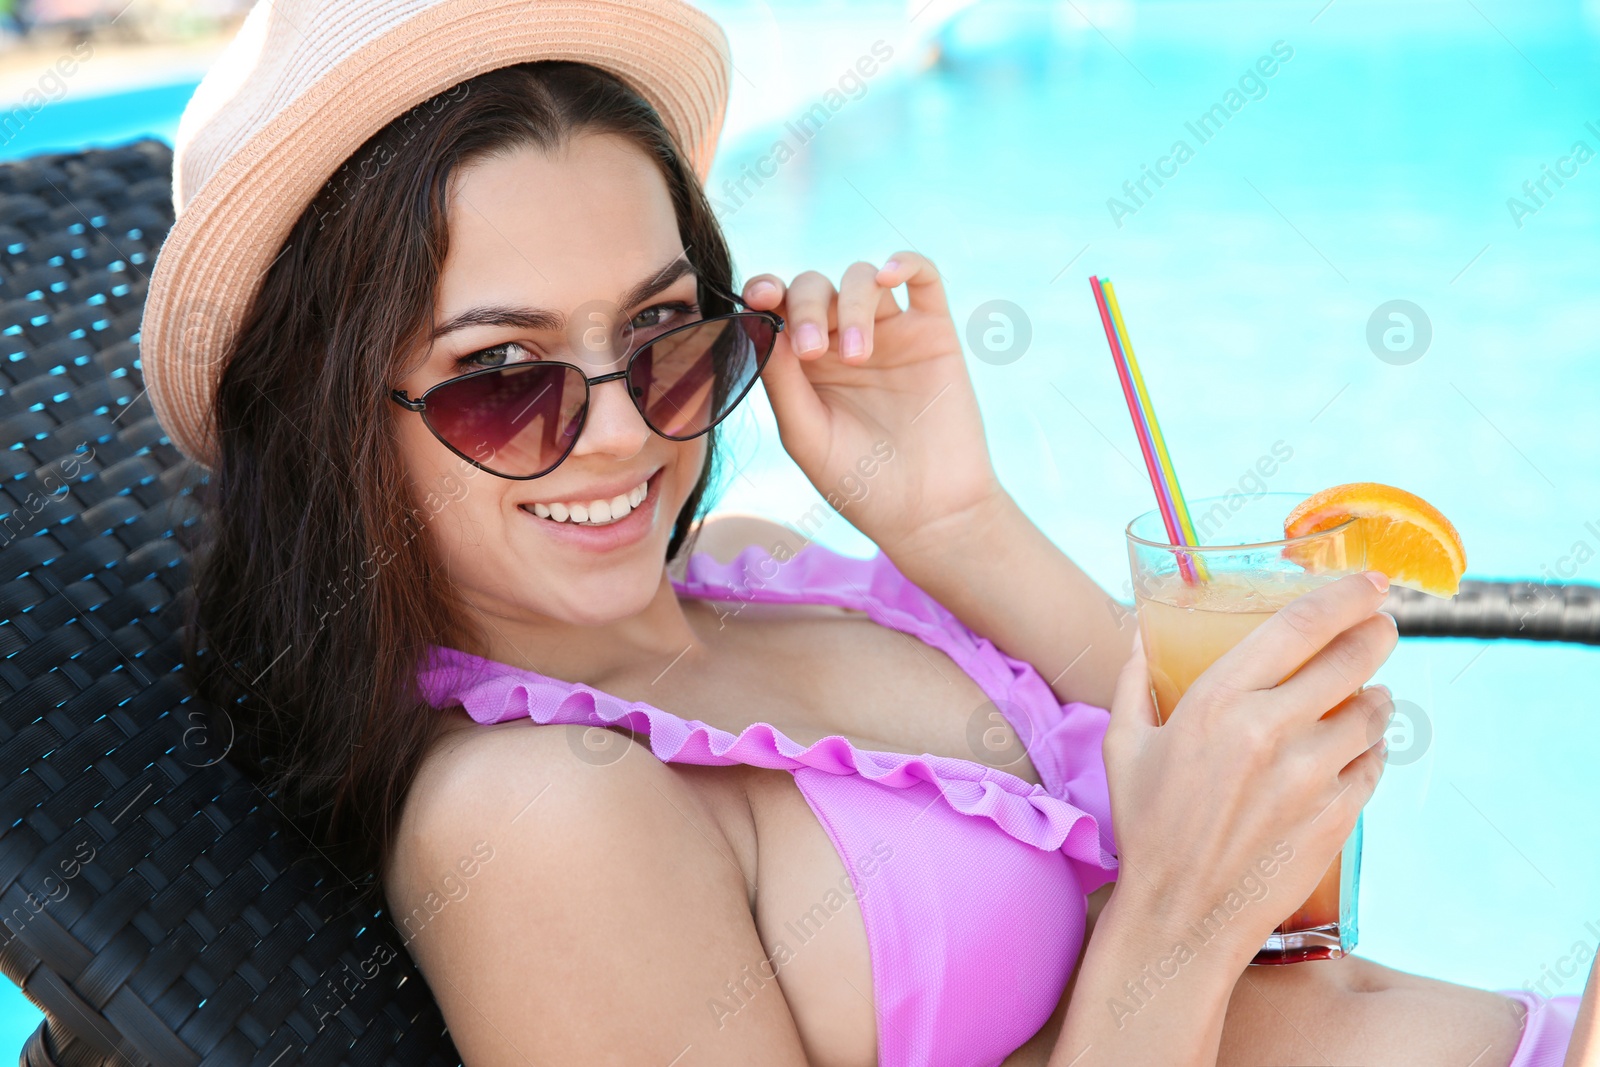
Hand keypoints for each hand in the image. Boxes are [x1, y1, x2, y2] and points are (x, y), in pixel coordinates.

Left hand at [742, 253, 1002, 555]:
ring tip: (858, 356)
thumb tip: (760, 321)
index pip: (778, 310)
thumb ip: (780, 379)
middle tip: (812, 351)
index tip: (761, 296)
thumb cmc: (861, 485)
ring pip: (861, 279)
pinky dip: (906, 262)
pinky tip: (890, 274)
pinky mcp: (933, 333)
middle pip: (816, 288)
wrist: (930, 514)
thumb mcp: (806, 434)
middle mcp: (843, 341)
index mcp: (804, 365)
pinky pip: (923, 278)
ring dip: (852, 305)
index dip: (765, 291)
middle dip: (807, 307)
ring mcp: (890, 334)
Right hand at [1100, 571, 1397, 965]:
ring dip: (1375, 696)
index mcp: (1218, 703)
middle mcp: (1272, 732)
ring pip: (1373, 713)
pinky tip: (1356, 748)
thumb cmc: (1147, 829)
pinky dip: (1370, 749)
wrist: (1182, 917)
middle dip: (1377, 632)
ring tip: (1365, 696)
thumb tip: (1141, 634)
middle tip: (1382, 625)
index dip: (1344, 594)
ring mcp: (1311, 777)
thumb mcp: (1124, 746)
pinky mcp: (1337, 818)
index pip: (1300, 626)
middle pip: (1353, 659)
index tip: (1369, 580)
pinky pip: (1373, 764)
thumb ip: (1133, 681)